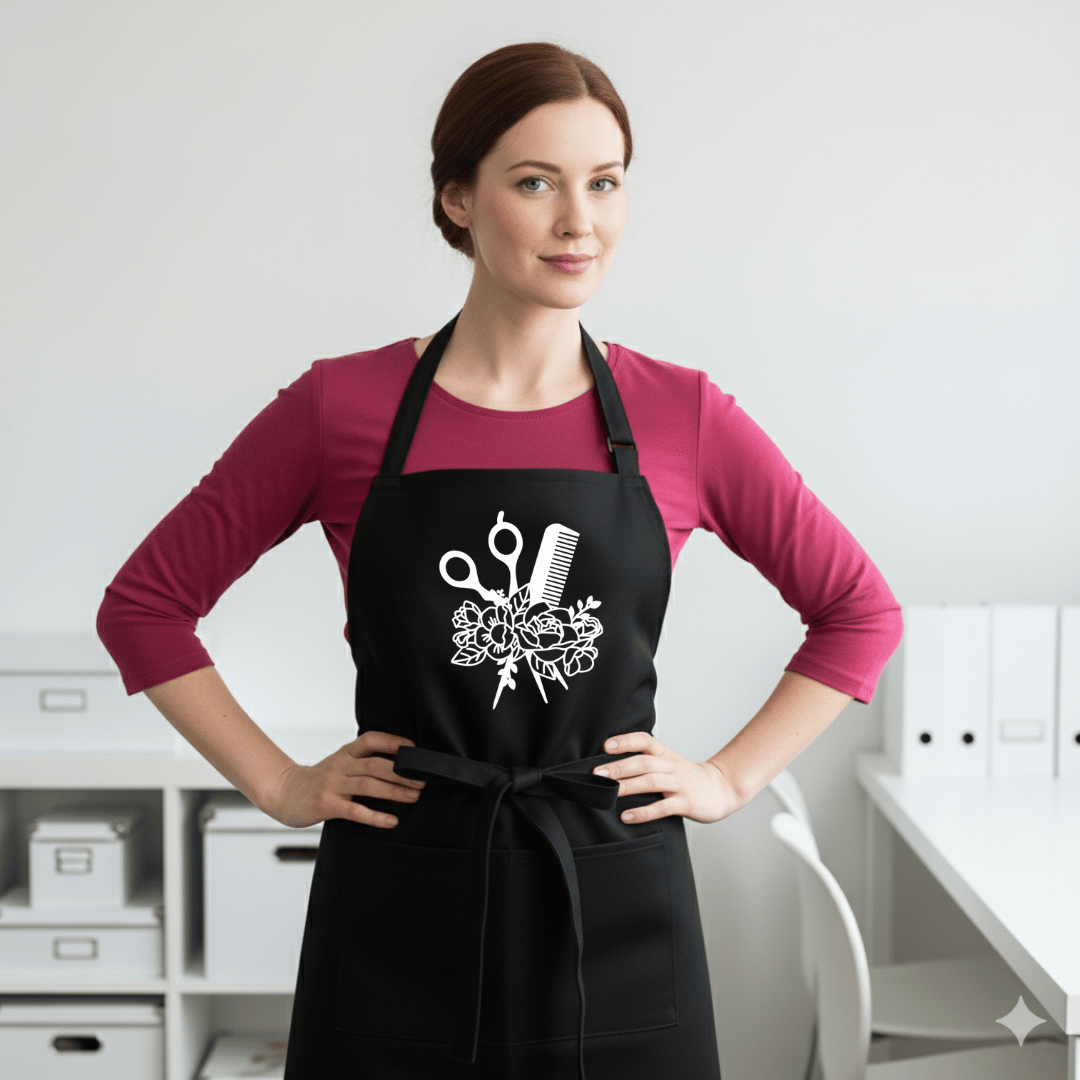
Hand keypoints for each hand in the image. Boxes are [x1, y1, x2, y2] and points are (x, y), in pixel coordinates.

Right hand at [266, 731, 425, 828]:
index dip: (395, 742)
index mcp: (345, 751)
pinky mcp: (327, 805)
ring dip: (394, 791)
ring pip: (368, 785)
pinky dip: (375, 816)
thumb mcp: (339, 763)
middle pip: (375, 764)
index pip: (372, 739)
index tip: (415, 750)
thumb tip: (399, 766)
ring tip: (413, 796)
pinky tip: (390, 820)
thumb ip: (362, 762)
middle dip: (402, 773)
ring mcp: (332, 784)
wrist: (284, 793)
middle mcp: (340, 764)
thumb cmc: (318, 780)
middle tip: (423, 780)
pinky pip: (355, 811)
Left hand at [593, 731, 742, 825]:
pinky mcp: (685, 803)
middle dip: (619, 767)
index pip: (644, 740)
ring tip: (609, 793)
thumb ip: (646, 760)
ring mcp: (679, 784)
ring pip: (651, 782)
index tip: (606, 746)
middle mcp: (671, 766)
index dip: (625, 741)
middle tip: (598, 774)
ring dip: (628, 786)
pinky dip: (644, 812)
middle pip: (643, 762)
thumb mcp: (668, 761)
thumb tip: (611, 766)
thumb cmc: (687, 777)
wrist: (721, 789)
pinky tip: (628, 816)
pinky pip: (662, 807)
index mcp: (665, 753)